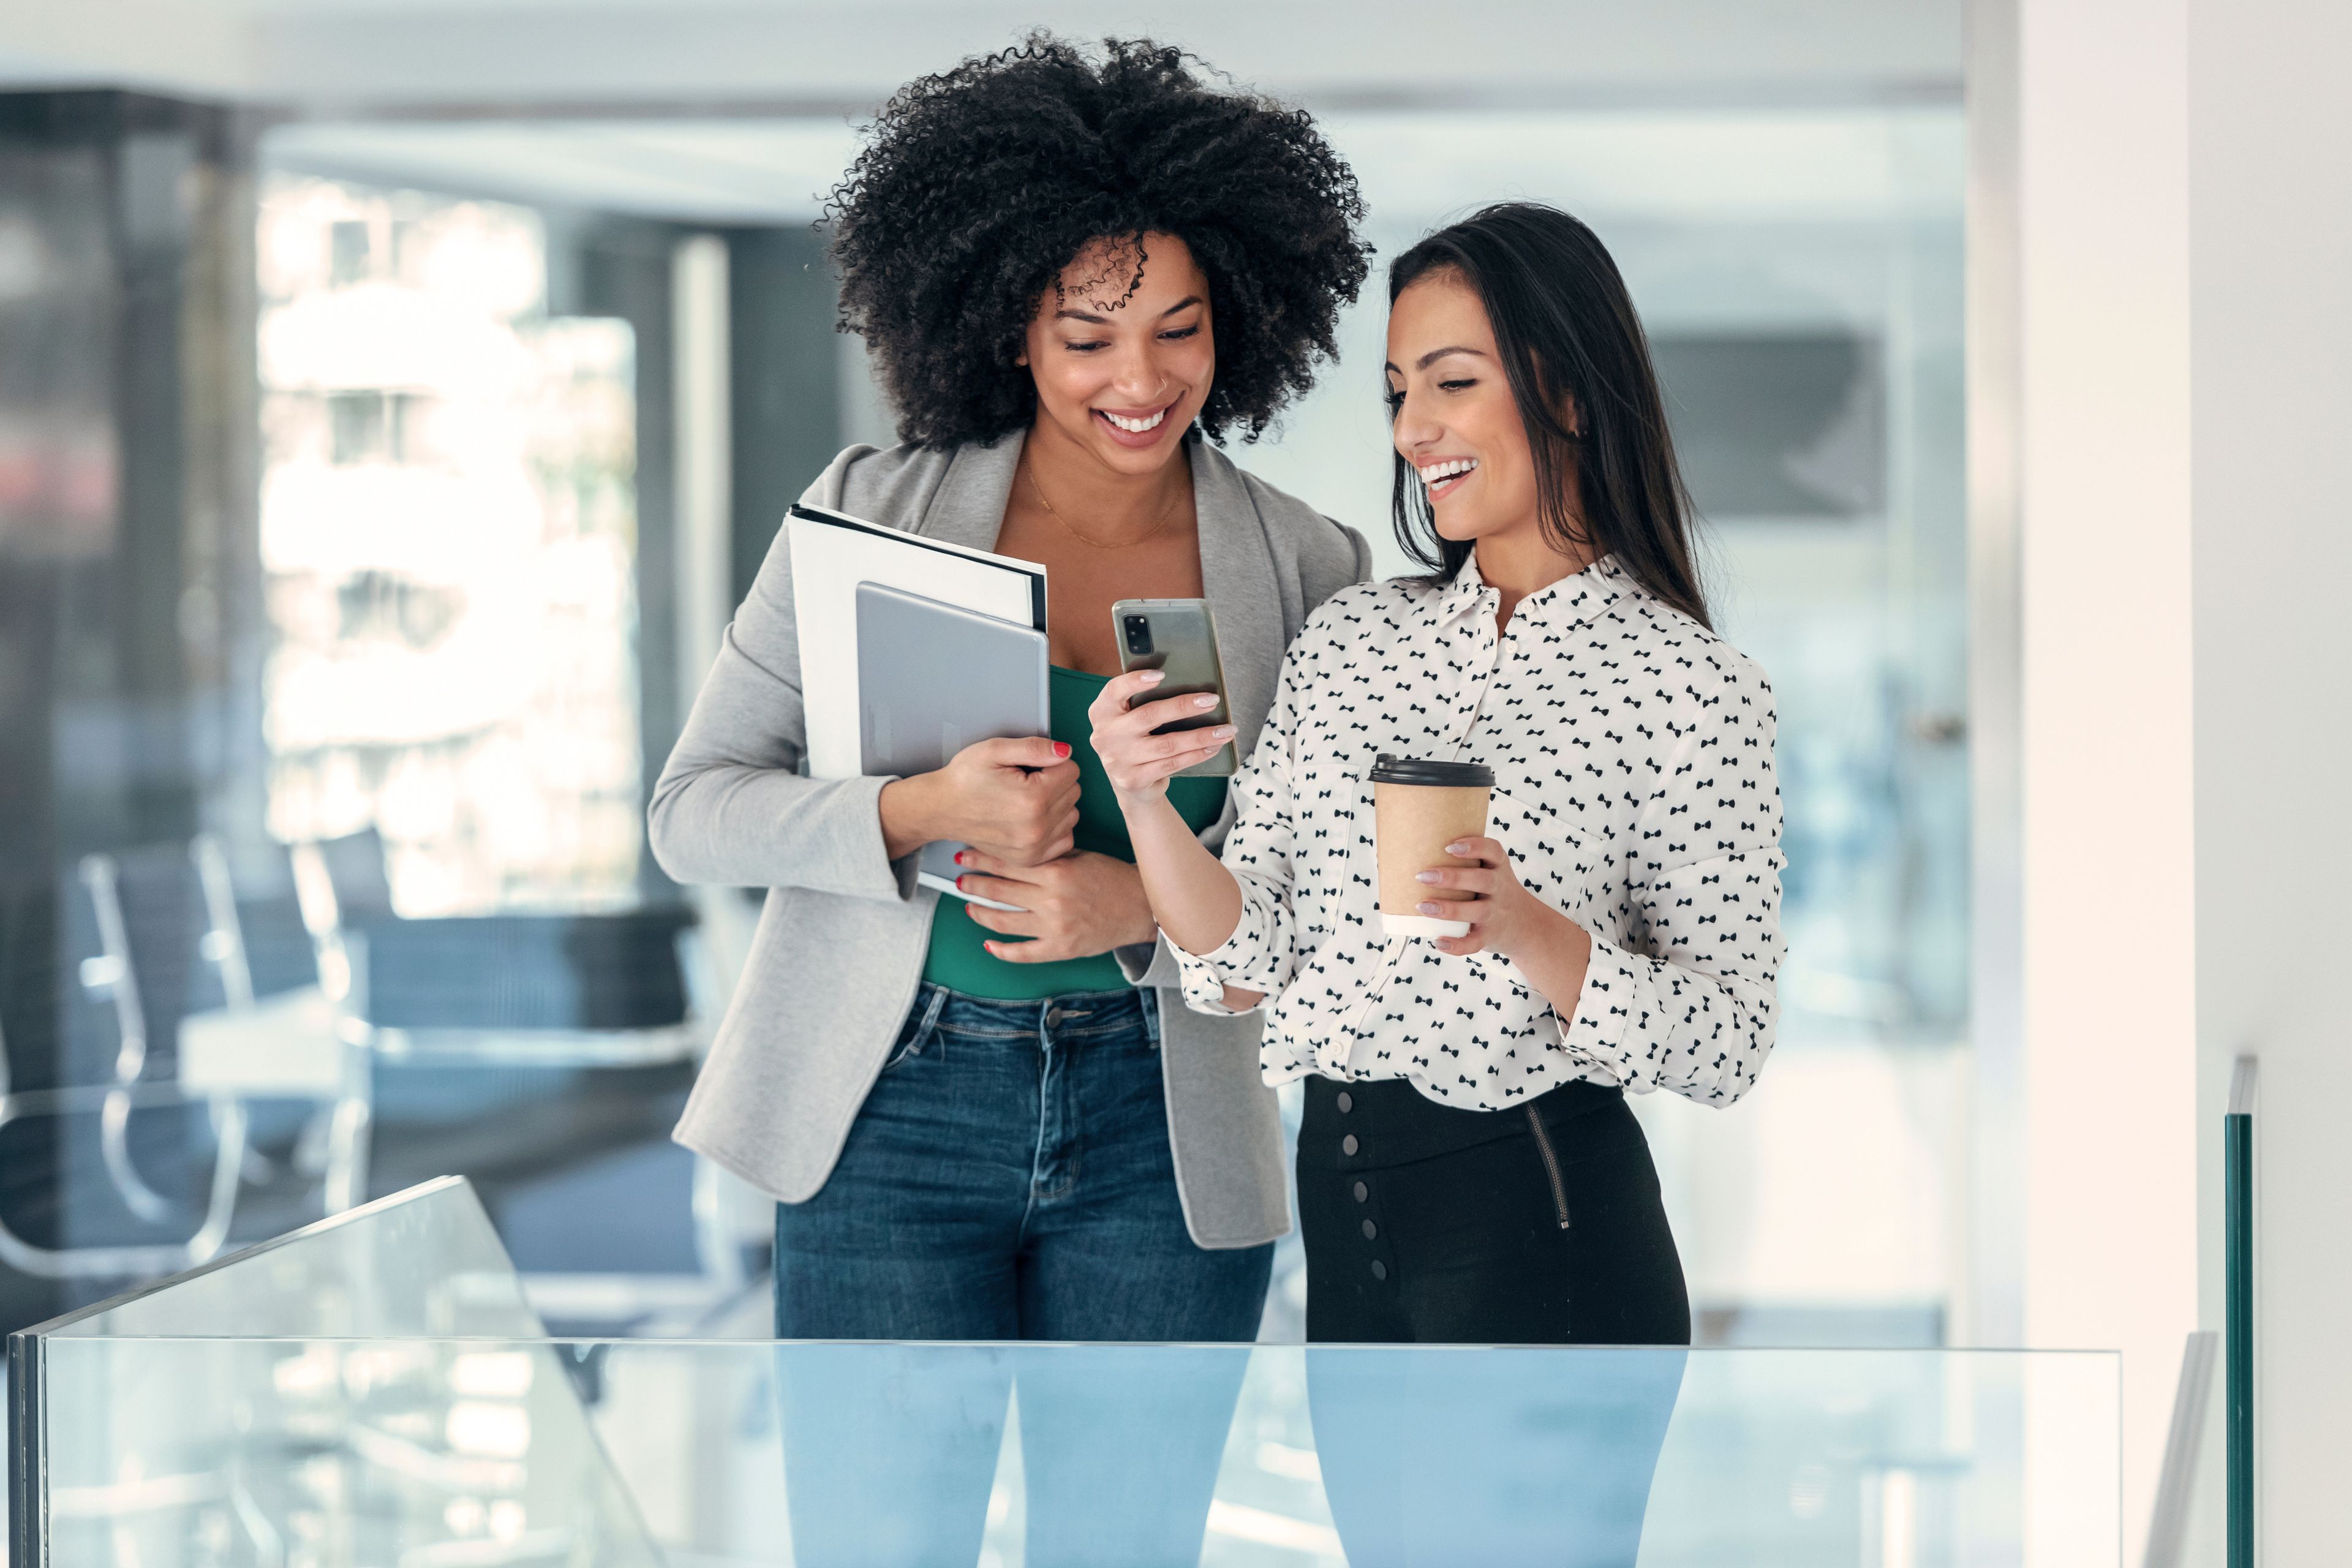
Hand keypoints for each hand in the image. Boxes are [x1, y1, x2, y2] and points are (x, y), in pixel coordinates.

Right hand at [878, 737, 1080, 865]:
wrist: (941, 809)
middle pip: (1074, 792)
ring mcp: (1034, 847)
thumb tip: (1065, 751)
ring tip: (1027, 800)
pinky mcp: (1030, 859)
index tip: (1029, 767)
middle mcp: (1037, 827)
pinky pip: (1065, 838)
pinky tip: (1034, 818)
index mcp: (1032, 798)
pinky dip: (1055, 827)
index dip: (1051, 762)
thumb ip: (1035, 748)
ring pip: (1072, 814)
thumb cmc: (965, 779)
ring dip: (1057, 804)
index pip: (1071, 769)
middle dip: (1055, 781)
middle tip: (1025, 782)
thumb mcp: (995, 750)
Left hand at [953, 849, 1159, 962]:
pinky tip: (989, 943)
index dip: (981, 858)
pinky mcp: (1061, 949)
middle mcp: (1052, 899)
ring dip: (980, 913)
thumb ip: (1049, 854)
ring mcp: (1055, 927)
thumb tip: (1016, 847)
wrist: (1140, 907)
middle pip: (999, 890)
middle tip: (960, 879)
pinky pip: (1023, 953)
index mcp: (1056, 872)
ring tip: (968, 905)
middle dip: (973, 883)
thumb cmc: (1111, 878)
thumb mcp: (1081, 856)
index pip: (1008, 863)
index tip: (966, 855)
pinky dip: (1002, 950)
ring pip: (1004, 922)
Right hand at [1088, 671, 1236, 803]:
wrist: (1132, 785)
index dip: (1135, 681)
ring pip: (1167, 744)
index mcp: (1101, 712)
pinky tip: (1213, 747)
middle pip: (1149, 715)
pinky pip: (1172, 764)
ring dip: (1201, 736)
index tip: (1161, 675)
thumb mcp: (1131, 720)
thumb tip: (1189, 687)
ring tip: (1225, 730)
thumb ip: (1145, 703)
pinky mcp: (1133, 780)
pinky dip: (1197, 755)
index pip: (1114, 690)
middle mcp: (1104, 735)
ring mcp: (1117, 760)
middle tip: (1212, 700)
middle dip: (1184, 706)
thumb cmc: (1137, 740)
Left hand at [1412, 835, 1579, 961]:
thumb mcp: (1491, 870)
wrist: (1524, 924)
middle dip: (1452, 878)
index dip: (1474, 847)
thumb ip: (1464, 860)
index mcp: (1498, 867)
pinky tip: (1437, 941)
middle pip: (1481, 880)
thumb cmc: (1493, 890)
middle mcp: (1499, 888)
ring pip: (1475, 911)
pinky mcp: (1489, 936)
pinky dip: (1456, 945)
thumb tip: (1412, 848)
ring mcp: (1495, 913)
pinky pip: (1474, 943)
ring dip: (1448, 909)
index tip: (1450, 846)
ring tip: (1422, 907)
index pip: (1493, 851)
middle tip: (1423, 876)